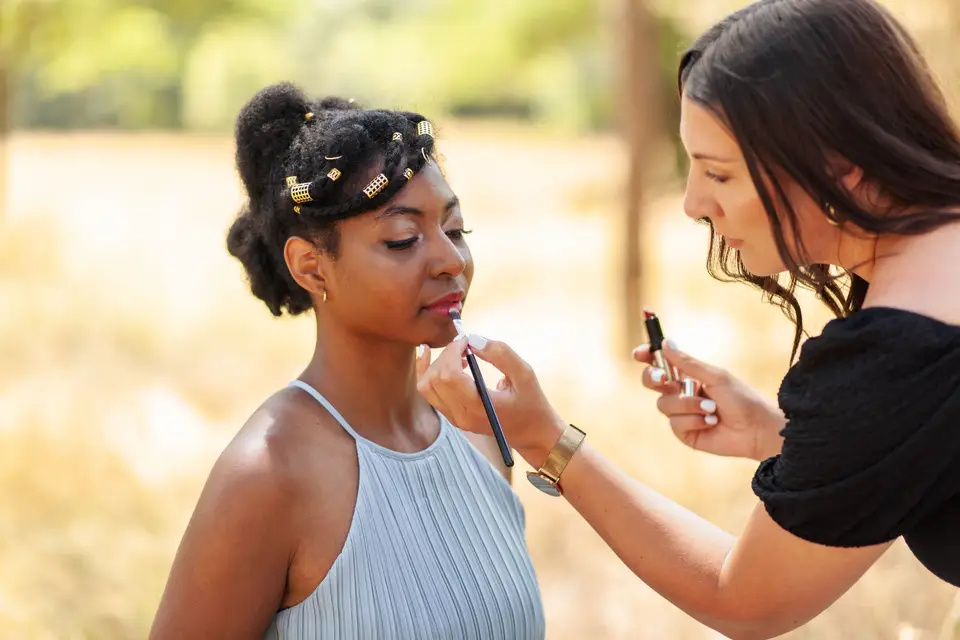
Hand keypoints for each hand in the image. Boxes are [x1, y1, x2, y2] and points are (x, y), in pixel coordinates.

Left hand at [415, 335, 565, 464]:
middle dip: (445, 355)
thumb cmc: (532, 403)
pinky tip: (442, 360)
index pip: (449, 375)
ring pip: (426, 386)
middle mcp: (461, 415)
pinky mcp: (453, 417)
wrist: (533, 433)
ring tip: (458, 355)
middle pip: (434, 379)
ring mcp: (454, 418)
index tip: (467, 340)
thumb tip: (473, 339)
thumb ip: (501, 354)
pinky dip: (431, 374)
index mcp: (477, 407)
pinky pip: (431, 393)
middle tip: (465, 345)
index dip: (453, 351)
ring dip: (436, 364)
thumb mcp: (525, 374)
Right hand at [633, 342, 784, 460]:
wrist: (756, 429)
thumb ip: (688, 363)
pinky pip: (675, 424)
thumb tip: (665, 343)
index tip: (640, 353)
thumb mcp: (715, 376)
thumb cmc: (741, 398)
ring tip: (712, 409)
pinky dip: (693, 421)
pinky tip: (711, 422)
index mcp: (688, 375)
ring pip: (664, 405)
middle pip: (651, 382)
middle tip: (664, 378)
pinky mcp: (684, 432)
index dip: (647, 356)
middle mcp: (681, 392)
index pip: (660, 363)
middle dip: (654, 378)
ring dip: (688, 404)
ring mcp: (681, 413)